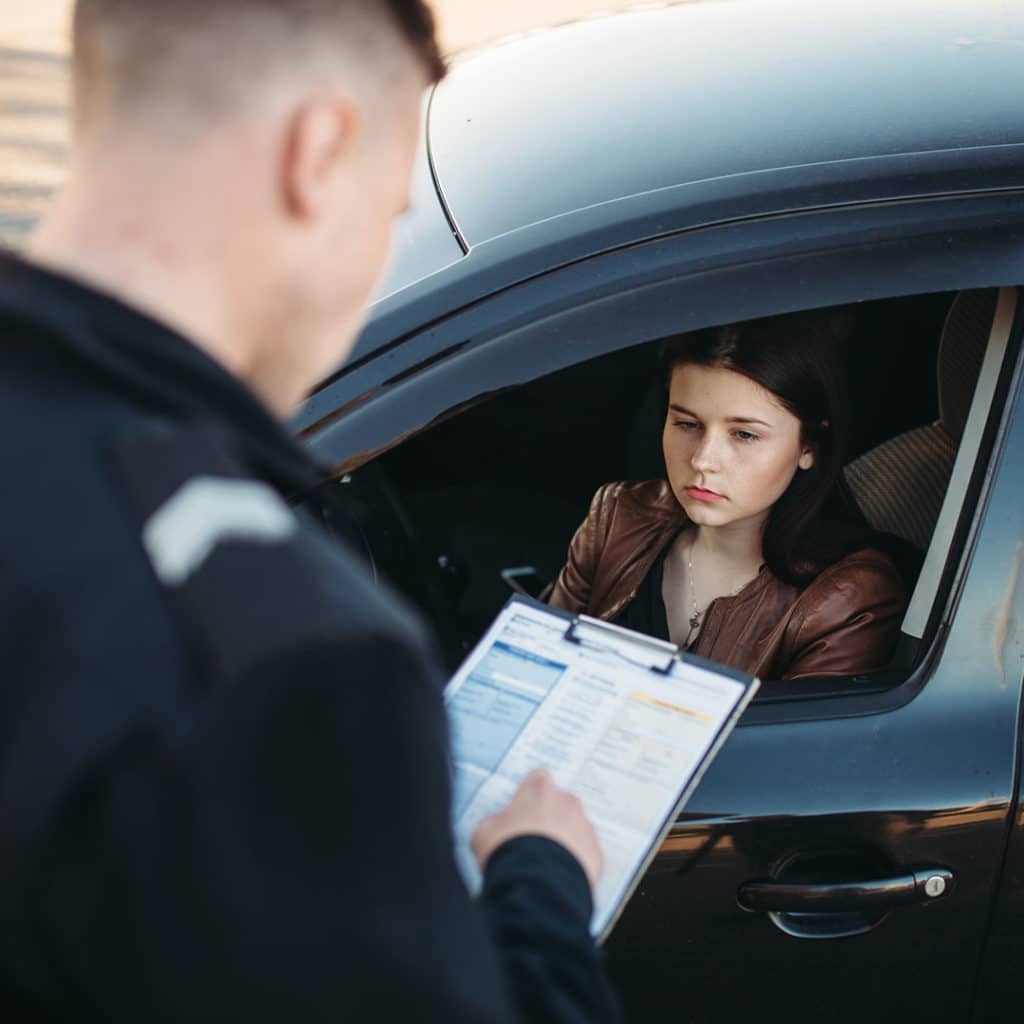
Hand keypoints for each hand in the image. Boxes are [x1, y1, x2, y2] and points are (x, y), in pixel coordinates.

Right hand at [471, 769, 603, 886]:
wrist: (535, 885)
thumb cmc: (508, 851)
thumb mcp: (484, 831)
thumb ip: (496, 821)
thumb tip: (498, 826)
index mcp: (538, 789)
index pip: (537, 779)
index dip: (529, 795)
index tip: (523, 808)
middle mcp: (567, 802)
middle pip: (560, 803)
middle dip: (550, 817)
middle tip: (534, 839)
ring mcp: (585, 826)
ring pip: (576, 828)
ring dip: (565, 840)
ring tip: (547, 862)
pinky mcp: (596, 853)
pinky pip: (587, 854)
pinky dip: (576, 862)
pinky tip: (559, 875)